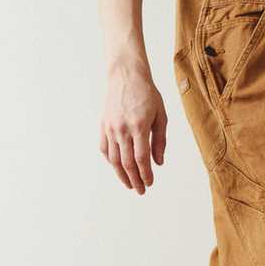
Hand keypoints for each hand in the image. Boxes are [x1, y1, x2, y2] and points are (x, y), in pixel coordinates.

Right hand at [99, 67, 167, 192]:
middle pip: (127, 163)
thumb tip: (158, 163)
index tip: (149, 184)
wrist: (125, 75)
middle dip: (134, 180)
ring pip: (114, 159)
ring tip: (129, 184)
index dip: (146, 174)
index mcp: (139, 127)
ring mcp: (110, 128)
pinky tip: (118, 167)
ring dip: (121, 174)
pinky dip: (111, 160)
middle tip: (140, 190)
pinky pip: (105, 148)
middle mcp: (122, 129)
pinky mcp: (103, 125)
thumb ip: (160, 140)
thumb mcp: (161, 115)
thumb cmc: (147, 94)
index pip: (141, 159)